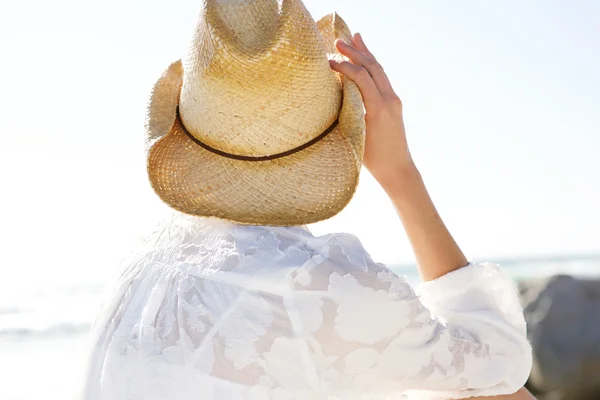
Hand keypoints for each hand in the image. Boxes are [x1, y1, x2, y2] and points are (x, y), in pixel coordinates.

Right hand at [329, 33, 414, 190]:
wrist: (398, 169)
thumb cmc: (373, 159)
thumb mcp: (356, 135)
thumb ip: (349, 111)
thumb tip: (336, 92)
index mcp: (378, 108)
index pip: (360, 77)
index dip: (343, 66)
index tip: (328, 61)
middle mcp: (390, 100)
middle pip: (372, 67)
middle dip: (355, 51)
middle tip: (338, 40)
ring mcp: (394, 100)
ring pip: (380, 69)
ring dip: (366, 53)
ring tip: (355, 37)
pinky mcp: (395, 104)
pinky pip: (383, 78)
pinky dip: (372, 65)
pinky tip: (366, 58)